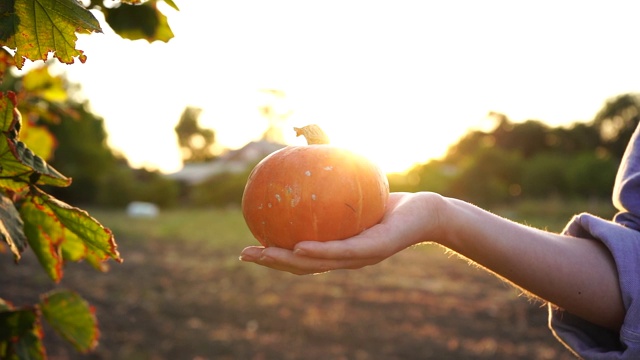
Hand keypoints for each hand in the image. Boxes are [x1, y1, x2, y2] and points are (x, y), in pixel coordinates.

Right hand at [239, 192, 443, 273]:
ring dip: (287, 262)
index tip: (251, 246)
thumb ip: (330, 173)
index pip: (301, 256)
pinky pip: (343, 251)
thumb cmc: (390, 200)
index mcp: (338, 248)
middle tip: (245, 254)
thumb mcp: (356, 184)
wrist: (429, 211)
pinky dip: (320, 252)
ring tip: (263, 254)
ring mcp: (360, 257)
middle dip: (272, 263)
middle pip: (302, 265)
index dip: (275, 254)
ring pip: (318, 264)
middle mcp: (346, 258)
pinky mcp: (376, 250)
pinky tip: (298, 248)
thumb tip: (304, 148)